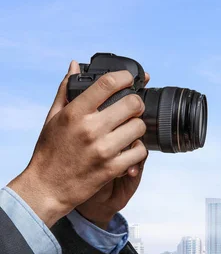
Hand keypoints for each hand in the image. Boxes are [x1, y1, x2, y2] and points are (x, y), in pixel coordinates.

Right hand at [8, 61, 147, 226]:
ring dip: (138, 127)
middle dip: (136, 103)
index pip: (107, 84)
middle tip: (133, 108)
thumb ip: (66, 90)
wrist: (47, 187)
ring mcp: (103, 149)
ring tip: (129, 130)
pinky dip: (139, 150)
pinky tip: (130, 149)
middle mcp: (90, 129)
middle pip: (132, 104)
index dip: (124, 77)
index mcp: (75, 113)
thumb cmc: (50, 151)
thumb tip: (74, 66)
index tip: (129, 78)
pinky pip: (140, 152)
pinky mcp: (112, 168)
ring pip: (139, 127)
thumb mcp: (53, 118)